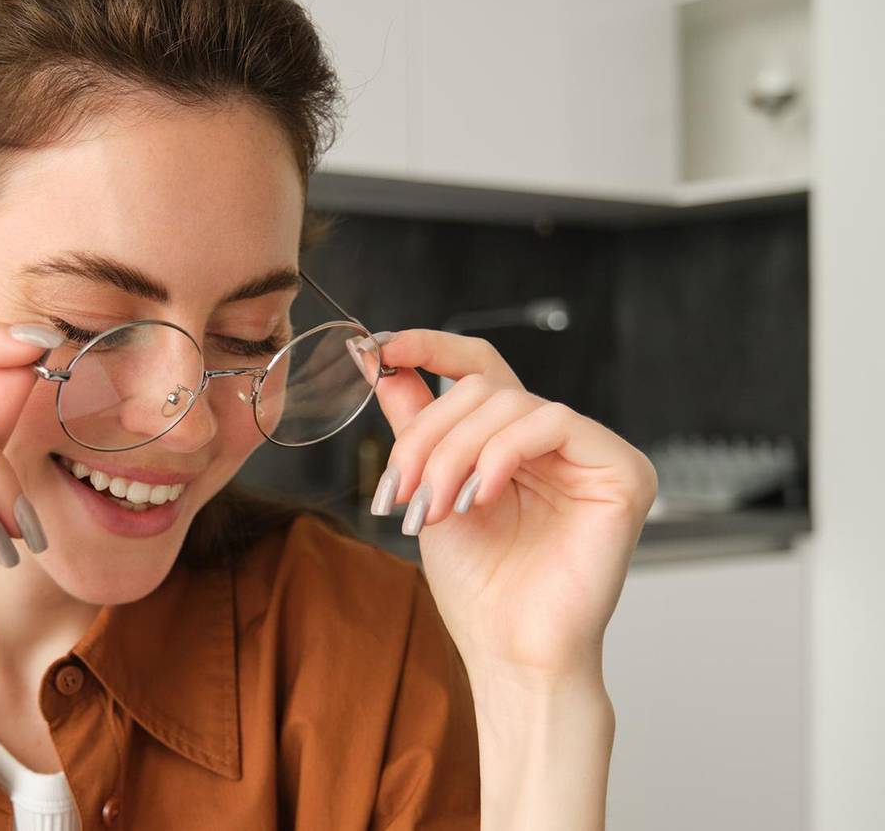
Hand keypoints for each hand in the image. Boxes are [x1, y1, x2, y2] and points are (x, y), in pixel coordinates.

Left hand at [366, 329, 658, 681]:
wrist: (511, 652)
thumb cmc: (479, 587)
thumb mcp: (429, 490)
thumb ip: (415, 426)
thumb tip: (380, 363)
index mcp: (511, 442)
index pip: (477, 369)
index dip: (428, 348)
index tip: (379, 349)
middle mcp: (555, 441)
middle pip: (481, 388)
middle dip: (428, 435)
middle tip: (401, 490)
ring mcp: (592, 453)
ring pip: (509, 402)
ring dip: (454, 452)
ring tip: (436, 507)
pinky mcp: (623, 470)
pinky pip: (553, 422)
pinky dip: (502, 453)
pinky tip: (481, 496)